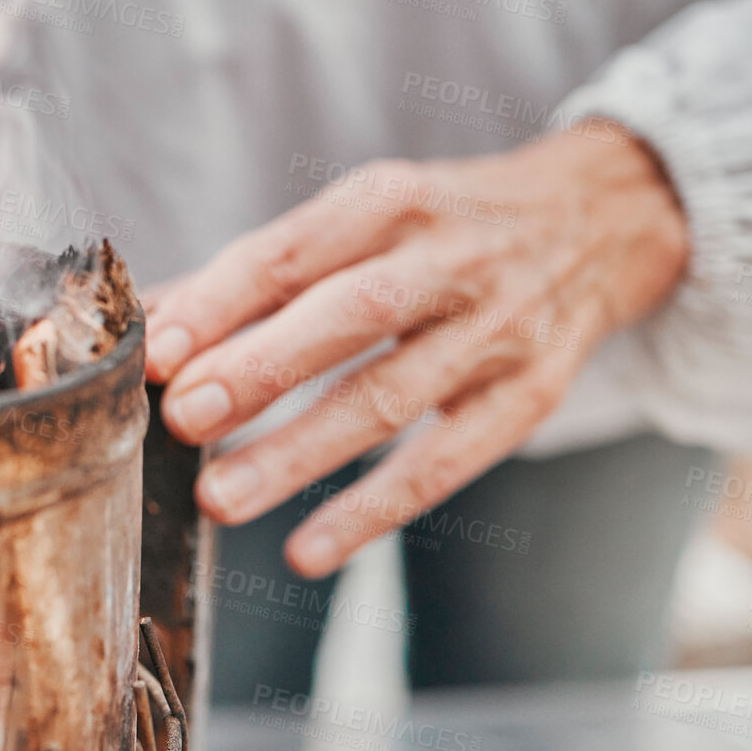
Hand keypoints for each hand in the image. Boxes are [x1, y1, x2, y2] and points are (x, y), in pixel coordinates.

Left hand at [143, 122, 687, 577]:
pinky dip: (373, 509)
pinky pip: (446, 461)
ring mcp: (497, 330)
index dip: (222, 302)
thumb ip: (258, 271)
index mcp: (390, 202)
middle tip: (185, 418)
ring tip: (221, 496)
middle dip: (262, 368)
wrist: (602, 218)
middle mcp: (449, 259)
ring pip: (393, 396)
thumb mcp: (363, 217)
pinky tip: (308, 549)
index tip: (160, 353)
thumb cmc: (444, 225)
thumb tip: (150, 317)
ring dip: (301, 452)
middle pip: (351, 315)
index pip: (295, 251)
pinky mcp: (530, 396)